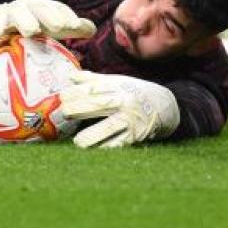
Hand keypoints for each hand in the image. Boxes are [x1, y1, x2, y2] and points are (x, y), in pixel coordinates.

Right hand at [0, 0, 96, 44]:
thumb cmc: (30, 24)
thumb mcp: (50, 26)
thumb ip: (70, 28)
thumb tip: (92, 30)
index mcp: (44, 6)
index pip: (58, 8)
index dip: (67, 15)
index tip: (75, 26)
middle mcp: (28, 5)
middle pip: (40, 7)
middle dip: (50, 16)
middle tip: (59, 27)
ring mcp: (10, 11)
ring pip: (18, 12)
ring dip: (25, 20)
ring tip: (31, 30)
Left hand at [59, 70, 179, 148]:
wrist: (165, 106)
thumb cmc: (135, 92)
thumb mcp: (119, 82)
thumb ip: (95, 80)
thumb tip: (71, 76)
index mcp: (120, 86)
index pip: (95, 88)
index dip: (77, 92)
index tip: (62, 96)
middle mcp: (125, 101)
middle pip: (100, 104)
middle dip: (80, 108)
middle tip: (65, 113)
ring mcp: (131, 119)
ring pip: (108, 128)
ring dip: (91, 136)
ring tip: (78, 141)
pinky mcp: (135, 136)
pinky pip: (118, 144)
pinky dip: (104, 147)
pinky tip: (93, 150)